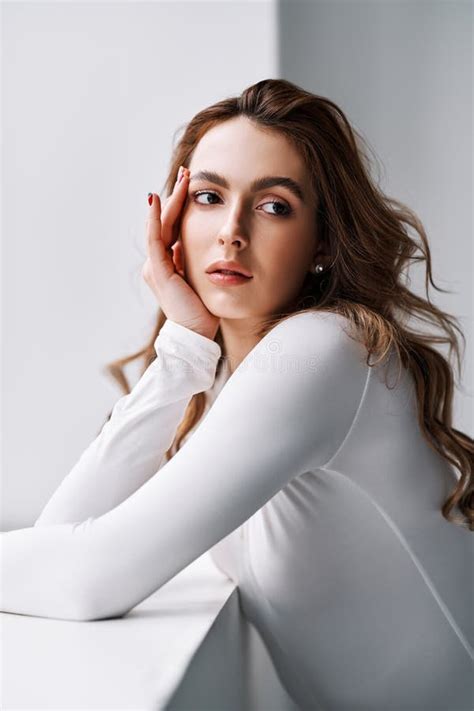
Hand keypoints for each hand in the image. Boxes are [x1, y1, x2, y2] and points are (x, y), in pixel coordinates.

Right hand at [142, 167, 219, 340]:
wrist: (197, 333)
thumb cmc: (204, 309)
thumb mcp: (201, 277)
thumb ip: (196, 259)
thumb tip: (202, 241)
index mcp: (167, 263)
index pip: (173, 227)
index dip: (182, 205)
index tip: (193, 183)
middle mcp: (157, 263)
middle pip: (166, 221)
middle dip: (177, 196)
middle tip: (188, 172)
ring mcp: (155, 266)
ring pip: (161, 225)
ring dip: (171, 201)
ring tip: (184, 180)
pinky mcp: (159, 271)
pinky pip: (155, 239)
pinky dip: (155, 219)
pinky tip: (158, 201)